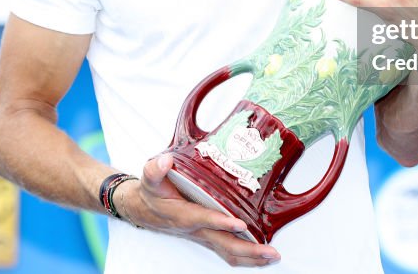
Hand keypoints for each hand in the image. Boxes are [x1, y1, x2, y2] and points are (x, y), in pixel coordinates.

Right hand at [117, 153, 280, 266]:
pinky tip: (260, 256)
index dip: (220, 222)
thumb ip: (156, 169)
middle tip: (269, 251)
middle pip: (223, 244)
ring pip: (228, 251)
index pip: (203, 219)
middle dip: (248, 249)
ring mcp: (204, 236)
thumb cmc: (153, 193)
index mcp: (183, 213)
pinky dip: (245, 257)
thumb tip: (166, 161)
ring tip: (272, 256)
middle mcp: (196, 229)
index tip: (238, 223)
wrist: (145, 209)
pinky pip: (227, 252)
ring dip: (251, 257)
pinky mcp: (208, 238)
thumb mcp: (150, 177)